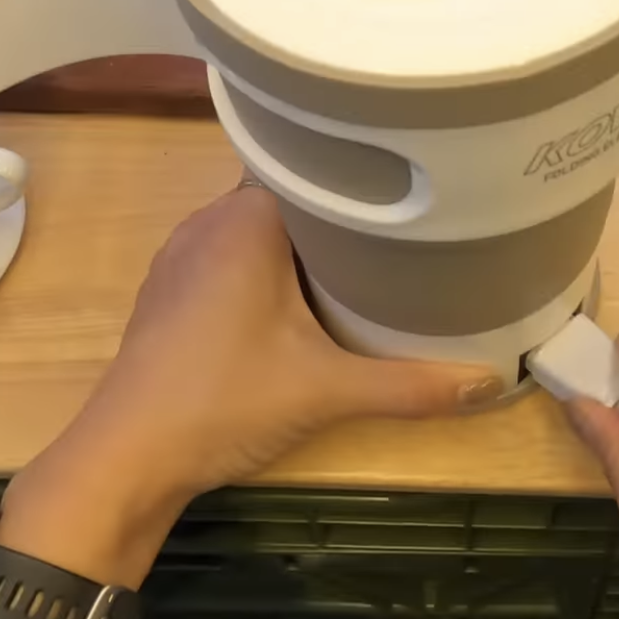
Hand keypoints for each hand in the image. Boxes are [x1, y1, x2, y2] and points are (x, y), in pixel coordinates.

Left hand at [0, 183, 499, 618]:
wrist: (128, 456)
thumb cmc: (223, 401)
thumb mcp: (326, 392)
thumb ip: (409, 385)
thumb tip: (491, 382)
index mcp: (246, 218)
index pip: (312, 163)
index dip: (362, 171)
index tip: (414, 182)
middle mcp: (209, 221)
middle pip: (290, 196)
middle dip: (343, 212)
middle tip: (409, 226)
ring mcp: (182, 257)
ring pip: (259, 230)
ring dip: (305, 244)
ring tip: (369, 261)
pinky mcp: (171, 294)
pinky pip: (233, 258)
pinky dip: (271, 269)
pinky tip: (306, 300)